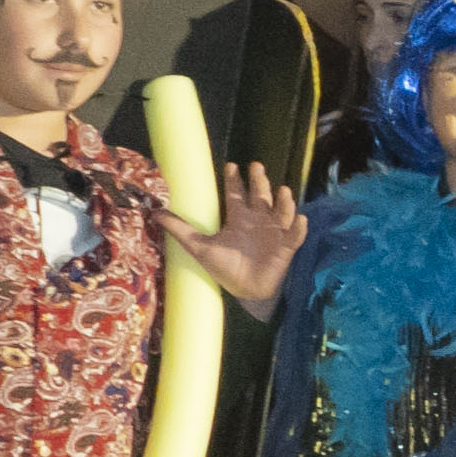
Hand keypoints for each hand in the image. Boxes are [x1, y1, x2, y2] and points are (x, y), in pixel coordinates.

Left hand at [172, 165, 305, 311]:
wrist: (245, 291)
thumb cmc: (224, 268)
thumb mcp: (199, 247)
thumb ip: (179, 229)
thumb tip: (155, 213)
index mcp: (239, 219)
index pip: (237, 195)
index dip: (235, 180)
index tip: (231, 165)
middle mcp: (258, 221)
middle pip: (261, 196)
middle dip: (260, 182)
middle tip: (256, 166)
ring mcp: (274, 233)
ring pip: (281, 212)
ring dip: (284, 202)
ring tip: (283, 190)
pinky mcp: (285, 248)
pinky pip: (294, 236)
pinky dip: (298, 228)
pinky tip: (300, 219)